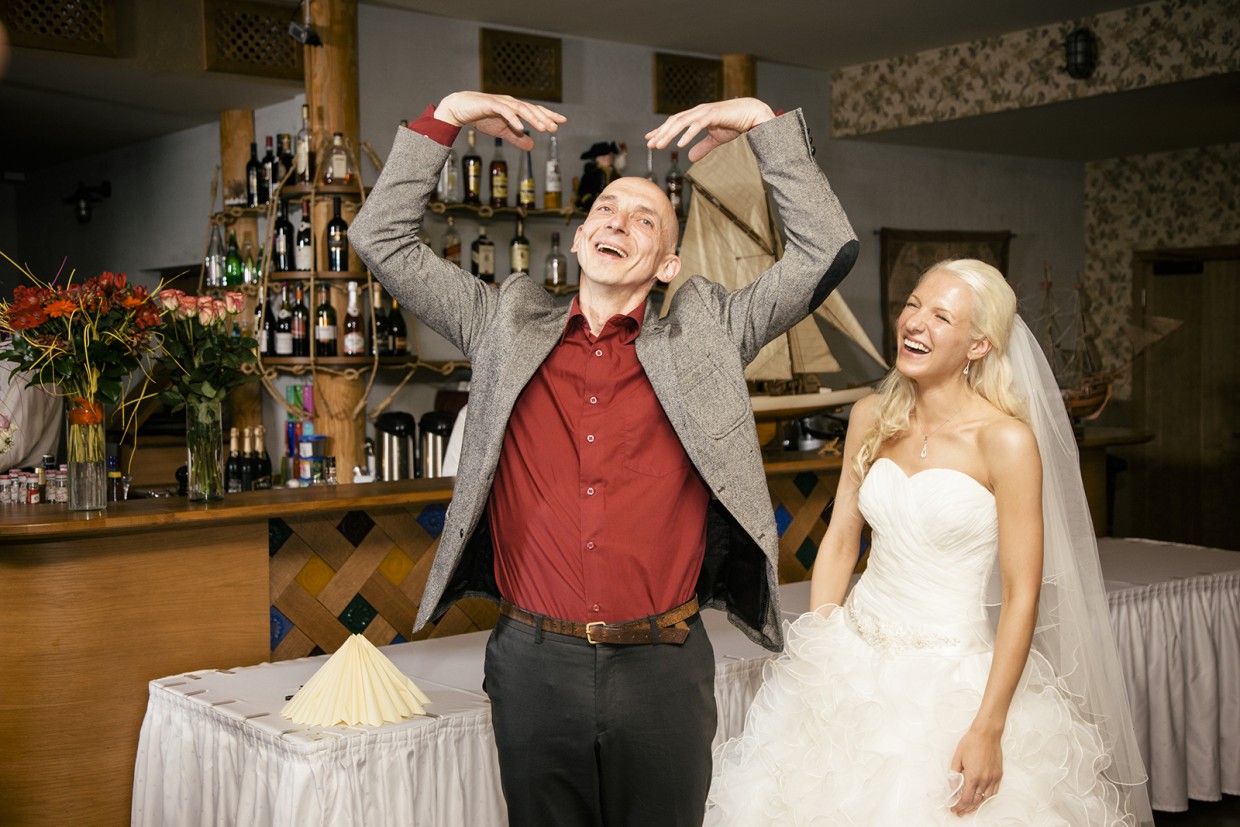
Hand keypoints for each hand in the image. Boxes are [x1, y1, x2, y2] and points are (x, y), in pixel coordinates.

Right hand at [435, 91, 565, 150]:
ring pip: (521, 109)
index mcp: (515, 108)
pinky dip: (514, 118)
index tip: (562, 122)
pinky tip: (521, 126)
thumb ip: (517, 138)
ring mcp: (501, 102)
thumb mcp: (502, 132)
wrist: (460, 109)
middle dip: (545, 118)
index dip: (549, 116)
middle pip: (532, 109)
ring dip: (533, 118)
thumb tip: (533, 146)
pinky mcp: (491, 104)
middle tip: (556, 127)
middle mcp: (511, 102)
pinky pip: (505, 111)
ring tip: (544, 128)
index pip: (535, 111)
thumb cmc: (481, 117)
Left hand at [644, 98, 775, 161]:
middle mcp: (698, 112)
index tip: (650, 139)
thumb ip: (702, 147)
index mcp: (697, 116)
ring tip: (660, 145)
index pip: (675, 123)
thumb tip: (690, 158)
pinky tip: (680, 144)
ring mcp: (705, 112)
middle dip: (661, 133)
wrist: (751, 114)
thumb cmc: (735, 124)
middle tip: (650, 144)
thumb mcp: (716, 139)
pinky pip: (697, 125)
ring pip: (682, 122)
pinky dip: (688, 134)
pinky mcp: (713, 115)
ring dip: (669, 134)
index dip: (662, 130)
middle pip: (674, 122)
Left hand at [949, 727, 1002, 816]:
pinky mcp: (999, 775)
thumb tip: (953, 786)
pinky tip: (982, 799)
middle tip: (960, 812)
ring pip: (985, 799)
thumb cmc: (971, 743)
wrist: (986, 734)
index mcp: (973, 776)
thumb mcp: (957, 757)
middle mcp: (984, 780)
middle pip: (976, 801)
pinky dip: (987, 798)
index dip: (959, 806)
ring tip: (969, 808)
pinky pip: (994, 792)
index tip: (954, 809)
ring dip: (977, 805)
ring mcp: (993, 778)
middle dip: (966, 808)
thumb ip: (954, 774)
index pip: (966, 799)